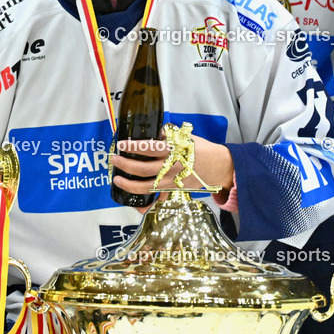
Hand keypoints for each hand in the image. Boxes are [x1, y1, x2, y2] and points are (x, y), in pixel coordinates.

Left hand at [111, 134, 233, 207]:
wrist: (219, 167)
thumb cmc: (202, 149)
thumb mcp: (186, 137)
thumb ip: (168, 136)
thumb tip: (154, 133)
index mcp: (174, 150)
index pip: (150, 148)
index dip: (133, 147)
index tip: (122, 144)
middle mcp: (172, 166)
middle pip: (143, 169)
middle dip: (125, 164)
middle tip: (114, 159)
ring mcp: (173, 180)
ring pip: (147, 186)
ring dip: (129, 184)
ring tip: (117, 179)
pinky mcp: (175, 189)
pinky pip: (156, 196)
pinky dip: (144, 200)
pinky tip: (134, 198)